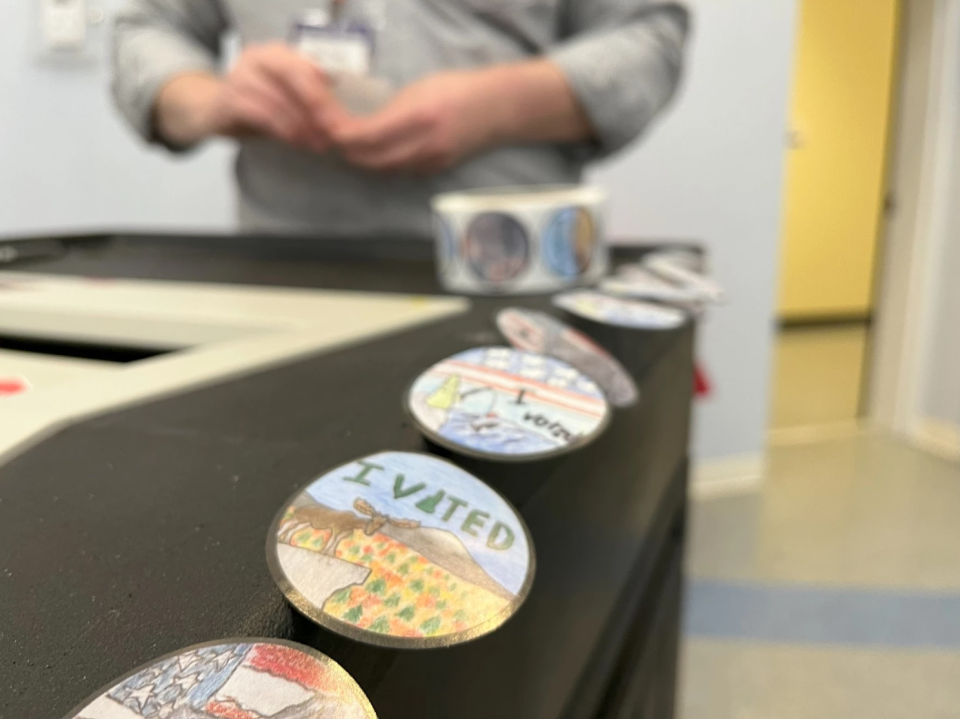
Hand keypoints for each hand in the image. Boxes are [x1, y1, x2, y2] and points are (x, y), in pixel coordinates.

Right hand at [156, 44, 346, 150]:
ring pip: (279, 98)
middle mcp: (256, 57)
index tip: (341, 117)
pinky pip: (262, 114)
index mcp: (275, 53)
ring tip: (318, 144)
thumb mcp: (286, 97)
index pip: (306, 65)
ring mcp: (239, 76)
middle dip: (316, 104)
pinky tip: (297, 142)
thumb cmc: (257, 105)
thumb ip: (309, 98)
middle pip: (293, 74)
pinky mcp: (228, 100)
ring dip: (303, 125)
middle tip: (333, 130)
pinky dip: (283, 130)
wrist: (211, 111)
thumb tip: (341, 112)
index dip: (326, 92)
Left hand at [329, 70, 505, 172]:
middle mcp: (423, 144)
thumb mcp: (420, 88)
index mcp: (416, 117)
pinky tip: (380, 156)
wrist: (497, 108)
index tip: (330, 131)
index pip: (367, 136)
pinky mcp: (437, 170)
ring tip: (353, 150)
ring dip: (366, 163)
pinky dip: (386, 167)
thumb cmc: (458, 89)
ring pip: (385, 171)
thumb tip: (364, 124)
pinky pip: (403, 173)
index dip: (344, 138)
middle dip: (349, 154)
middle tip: (335, 143)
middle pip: (372, 160)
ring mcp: (431, 161)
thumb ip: (393, 109)